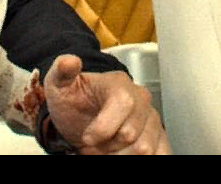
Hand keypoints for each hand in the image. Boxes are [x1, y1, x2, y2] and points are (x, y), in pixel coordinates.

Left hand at [43, 54, 170, 153]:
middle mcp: (141, 99)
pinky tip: (122, 154)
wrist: (83, 116)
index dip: (102, 128)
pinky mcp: (159, 137)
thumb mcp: (59, 85)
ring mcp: (152, 119)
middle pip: (131, 134)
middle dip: (106, 146)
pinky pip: (161, 154)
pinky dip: (139, 160)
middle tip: (91, 146)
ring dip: (119, 156)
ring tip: (105, 150)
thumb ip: (61, 72)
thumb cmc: (73, 102)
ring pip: (144, 149)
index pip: (123, 104)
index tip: (85, 138)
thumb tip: (69, 61)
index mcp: (119, 84)